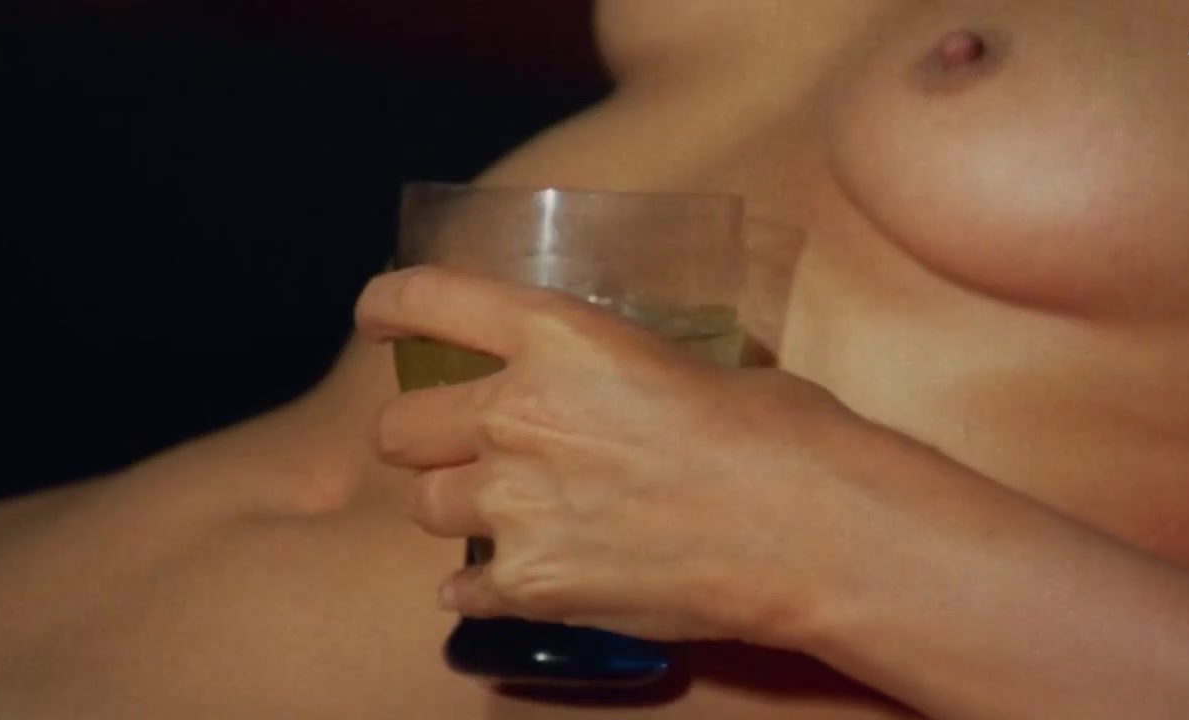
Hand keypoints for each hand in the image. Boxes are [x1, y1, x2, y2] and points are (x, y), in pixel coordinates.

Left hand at [354, 266, 870, 644]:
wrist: (812, 529)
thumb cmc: (779, 434)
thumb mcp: (692, 362)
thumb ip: (618, 370)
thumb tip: (616, 386)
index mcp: (556, 336)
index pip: (429, 299)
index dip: (387, 305)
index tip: (376, 316)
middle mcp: (516, 413)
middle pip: (400, 425)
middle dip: (418, 436)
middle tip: (450, 447)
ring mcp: (514, 504)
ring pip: (424, 506)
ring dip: (457, 509)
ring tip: (509, 517)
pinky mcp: (529, 584)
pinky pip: (460, 588)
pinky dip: (477, 588)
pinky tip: (512, 582)